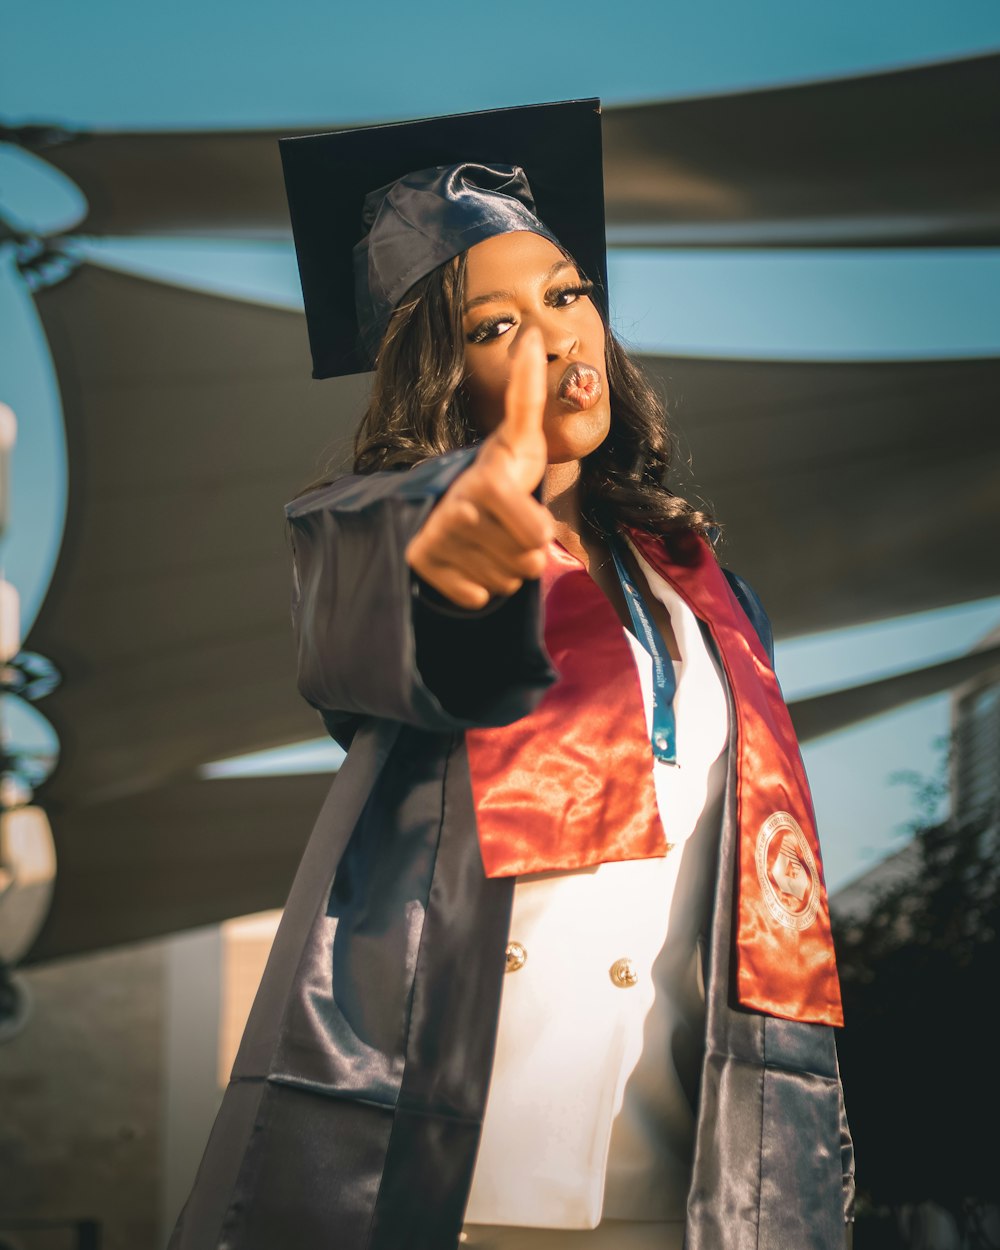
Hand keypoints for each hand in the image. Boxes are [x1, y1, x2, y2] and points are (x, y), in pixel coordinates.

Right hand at [406, 327, 553, 608]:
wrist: (440, 500)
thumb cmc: (495, 471)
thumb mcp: (519, 436)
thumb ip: (529, 393)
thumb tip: (536, 335)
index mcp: (484, 482)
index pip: (535, 537)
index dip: (538, 535)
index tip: (529, 520)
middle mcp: (454, 512)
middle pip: (524, 565)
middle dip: (522, 551)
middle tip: (504, 528)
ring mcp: (434, 541)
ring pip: (501, 584)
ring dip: (501, 569)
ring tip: (485, 541)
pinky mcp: (419, 566)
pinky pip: (474, 598)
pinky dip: (476, 587)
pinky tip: (466, 560)